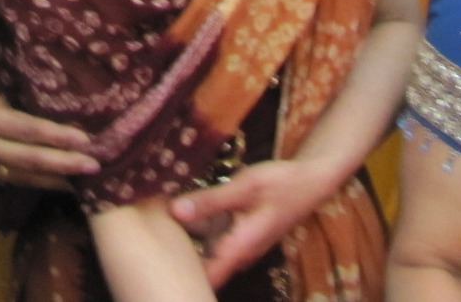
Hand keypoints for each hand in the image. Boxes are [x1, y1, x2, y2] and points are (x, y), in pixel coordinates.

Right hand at [0, 71, 98, 188]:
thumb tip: (17, 115)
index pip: (27, 130)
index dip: (57, 136)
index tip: (85, 140)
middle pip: (30, 158)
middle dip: (64, 163)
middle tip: (95, 166)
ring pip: (20, 175)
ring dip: (51, 179)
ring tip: (78, 182)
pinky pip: (5, 177)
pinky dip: (28, 181)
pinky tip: (45, 183)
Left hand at [168, 158, 338, 288]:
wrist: (311, 182)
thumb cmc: (281, 184)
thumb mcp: (244, 187)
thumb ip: (210, 201)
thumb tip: (174, 211)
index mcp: (239, 249)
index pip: (205, 278)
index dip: (180, 274)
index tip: (156, 263)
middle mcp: (239, 256)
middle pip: (202, 268)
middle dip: (177, 256)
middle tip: (149, 235)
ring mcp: (240, 248)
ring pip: (206, 255)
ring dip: (187, 243)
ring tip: (157, 221)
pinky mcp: (240, 238)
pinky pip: (213, 243)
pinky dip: (197, 233)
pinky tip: (180, 214)